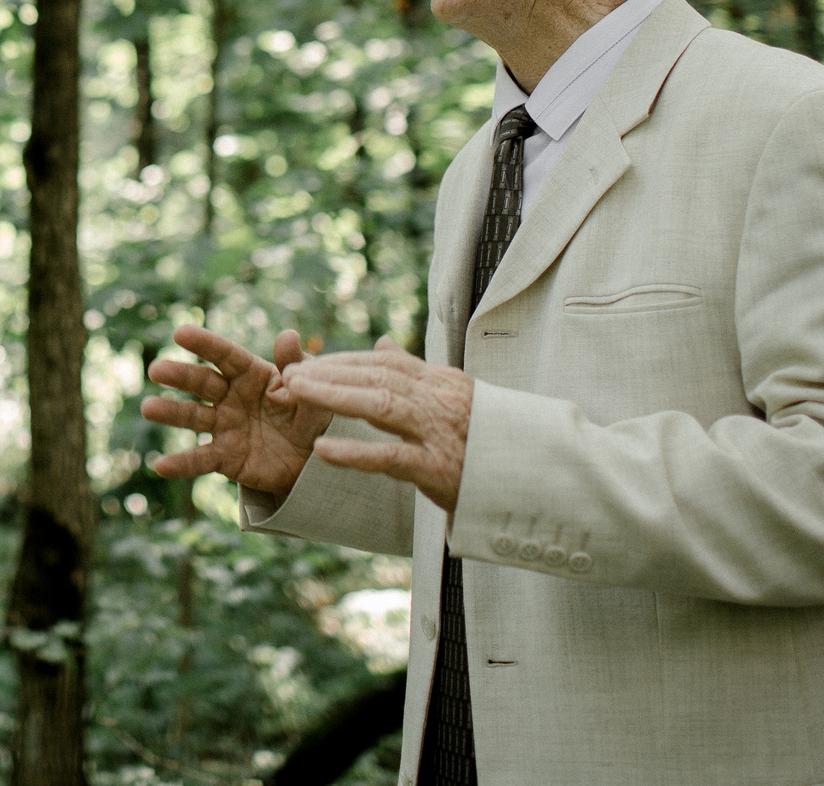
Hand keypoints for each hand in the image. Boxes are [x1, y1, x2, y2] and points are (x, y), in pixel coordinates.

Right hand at [140, 325, 330, 499]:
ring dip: (170, 413)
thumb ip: (297, 367)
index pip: (225, 355)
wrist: (312, 461)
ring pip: (193, 417)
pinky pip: (200, 460)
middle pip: (202, 383)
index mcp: (251, 374)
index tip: (180, 333)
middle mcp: (231, 397)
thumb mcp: (310, 392)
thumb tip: (287, 334)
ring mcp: (224, 426)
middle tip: (156, 370)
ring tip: (148, 408)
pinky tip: (160, 465)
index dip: (204, 344)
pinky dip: (181, 464)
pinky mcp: (224, 457)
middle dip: (179, 375)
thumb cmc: (310, 416)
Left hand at [270, 336, 474, 511]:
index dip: (343, 361)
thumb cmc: (487, 441)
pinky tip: (322, 450)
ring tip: (295, 392)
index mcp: (441, 382)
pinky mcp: (438, 469)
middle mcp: (440, 400)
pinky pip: (391, 457)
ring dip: (334, 395)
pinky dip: (355, 453)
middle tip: (289, 374)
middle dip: (329, 372)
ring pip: (381, 404)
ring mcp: (439, 433)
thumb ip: (415, 373)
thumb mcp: (452, 398)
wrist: (534, 482)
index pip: (384, 362)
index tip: (306, 363)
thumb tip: (382, 341)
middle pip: (377, 376)